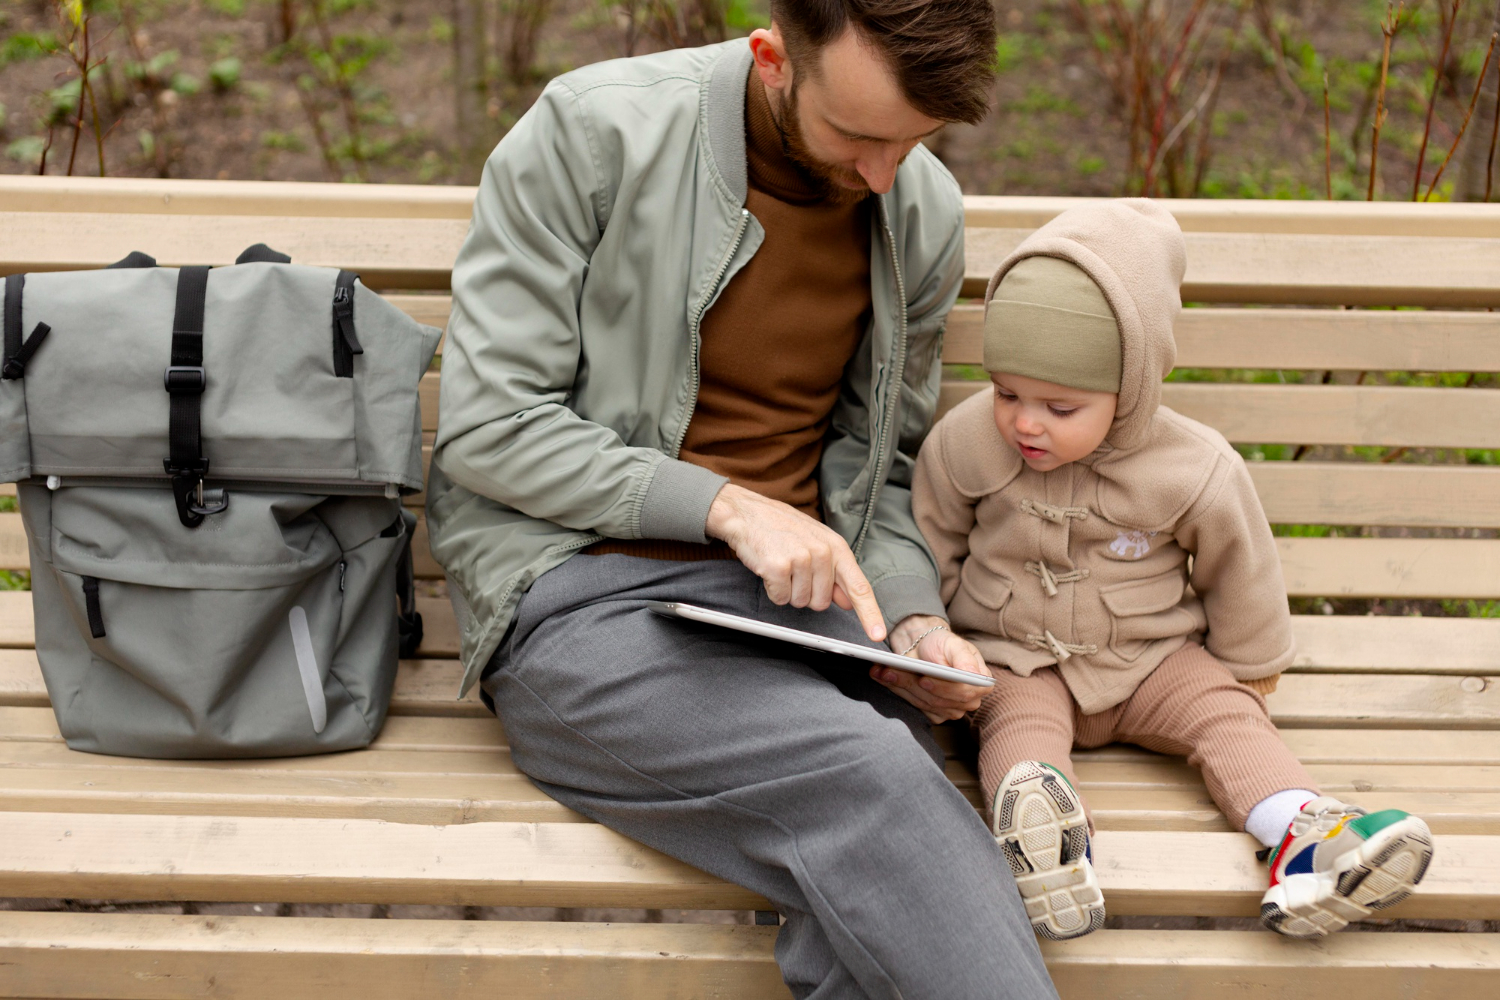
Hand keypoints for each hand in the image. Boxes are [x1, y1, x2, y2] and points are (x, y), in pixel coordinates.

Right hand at [705, 483, 885, 641]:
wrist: (747, 513)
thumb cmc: (781, 528)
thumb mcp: (815, 543)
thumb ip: (834, 573)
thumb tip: (848, 601)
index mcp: (836, 547)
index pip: (859, 586)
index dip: (870, 614)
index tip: (878, 635)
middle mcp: (823, 553)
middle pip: (822, 603)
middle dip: (806, 594)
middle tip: (793, 571)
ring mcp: (801, 559)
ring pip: (800, 602)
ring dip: (788, 591)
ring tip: (781, 565)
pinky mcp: (779, 567)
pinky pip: (780, 598)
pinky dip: (772, 589)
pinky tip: (769, 568)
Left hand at [871, 614, 992, 722]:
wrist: (925, 647)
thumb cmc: (943, 643)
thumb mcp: (955, 644)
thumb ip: (964, 658)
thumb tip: (972, 673)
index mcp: (981, 683)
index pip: (964, 692)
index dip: (943, 688)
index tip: (923, 679)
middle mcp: (969, 700)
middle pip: (940, 700)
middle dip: (913, 685)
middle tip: (890, 671)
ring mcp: (951, 709)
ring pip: (923, 703)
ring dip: (901, 687)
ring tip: (883, 672)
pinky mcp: (933, 713)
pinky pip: (915, 707)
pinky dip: (898, 691)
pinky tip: (885, 677)